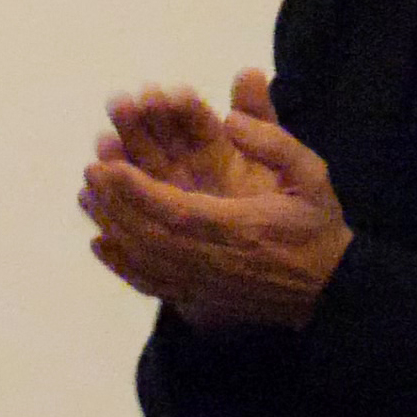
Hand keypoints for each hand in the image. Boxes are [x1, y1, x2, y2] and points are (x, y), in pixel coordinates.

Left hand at [81, 67, 351, 327]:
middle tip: (91, 171)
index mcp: (240, 227)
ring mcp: (203, 283)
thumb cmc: (317, 225)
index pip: (176, 211)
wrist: (329, 288)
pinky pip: (151, 283)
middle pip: (150, 235)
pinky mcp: (199, 296)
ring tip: (87, 196)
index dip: (137, 192)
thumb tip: (231, 119)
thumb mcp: (311, 175)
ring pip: (145, 258)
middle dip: (116, 203)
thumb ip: (275, 143)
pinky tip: (100, 242)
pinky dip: (121, 265)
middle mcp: (215, 260)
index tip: (110, 167)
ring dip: (113, 226)